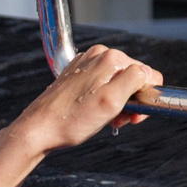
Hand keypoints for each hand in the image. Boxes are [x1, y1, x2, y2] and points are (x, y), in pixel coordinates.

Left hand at [3, 44, 164, 157]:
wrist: (38, 129)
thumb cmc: (71, 120)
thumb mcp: (112, 101)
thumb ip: (135, 80)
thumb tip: (148, 73)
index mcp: (110, 58)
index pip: (148, 74)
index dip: (146, 98)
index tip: (134, 115)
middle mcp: (98, 56)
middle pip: (133, 79)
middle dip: (130, 102)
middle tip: (117, 120)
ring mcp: (86, 66)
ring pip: (118, 84)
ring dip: (118, 104)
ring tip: (105, 119)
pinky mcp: (77, 76)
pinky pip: (102, 86)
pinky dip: (104, 101)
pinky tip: (94, 113)